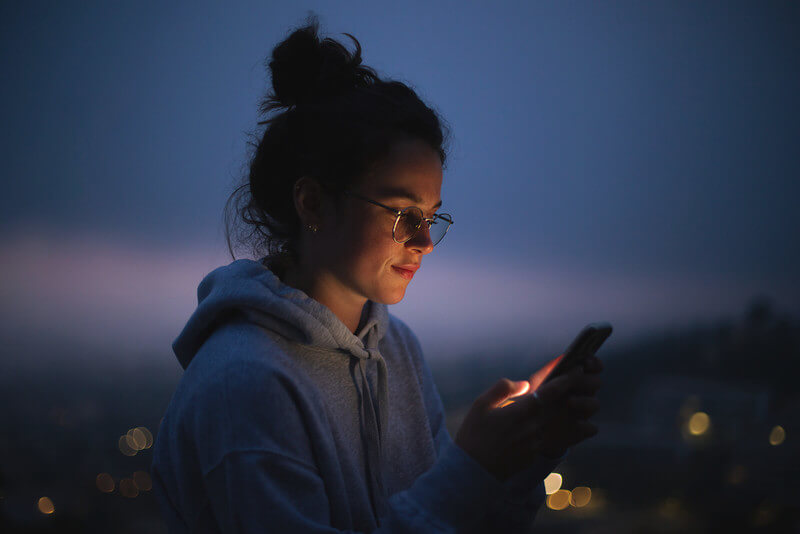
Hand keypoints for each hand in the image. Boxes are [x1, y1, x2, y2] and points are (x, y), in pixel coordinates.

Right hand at [454, 356, 602, 480]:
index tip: (576, 369)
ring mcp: (537, 442)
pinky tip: (583, 426)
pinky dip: (573, 431)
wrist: (472, 471)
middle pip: (563, 406)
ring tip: (582, 401)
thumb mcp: (480, 405)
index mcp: (520, 411)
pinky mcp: (536, 453)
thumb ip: (503, 389)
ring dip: (577, 411)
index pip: (551, 392)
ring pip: (565, 423)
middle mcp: (534, 427)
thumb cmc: (473, 435)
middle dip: (576, 391)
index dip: (566, 379)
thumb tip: (525, 384)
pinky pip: (560, 439)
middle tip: (585, 380)